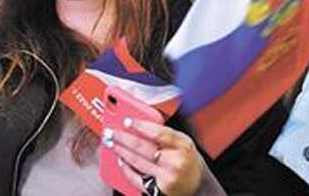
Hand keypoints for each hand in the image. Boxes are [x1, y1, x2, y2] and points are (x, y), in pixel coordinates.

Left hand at [105, 118, 219, 195]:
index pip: (158, 132)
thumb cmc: (189, 161)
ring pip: (137, 161)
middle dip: (123, 138)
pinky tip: (120, 160)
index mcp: (182, 145)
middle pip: (143, 146)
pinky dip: (126, 169)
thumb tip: (140, 124)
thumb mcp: (183, 142)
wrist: (198, 186)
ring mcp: (166, 176)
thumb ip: (166, 134)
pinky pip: (137, 178)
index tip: (127, 120)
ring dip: (120, 150)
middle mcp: (175, 161)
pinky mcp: (158, 189)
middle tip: (110, 131)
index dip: (140, 126)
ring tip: (111, 142)